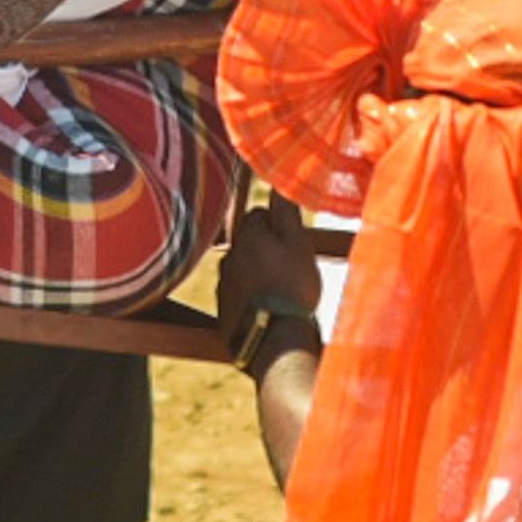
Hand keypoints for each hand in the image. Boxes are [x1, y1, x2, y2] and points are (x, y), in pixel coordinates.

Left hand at [216, 198, 324, 360]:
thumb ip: (286, 211)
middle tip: (292, 265)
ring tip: (282, 290)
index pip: (259, 214)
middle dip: (267, 248)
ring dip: (258, 272)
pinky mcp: (223, 310)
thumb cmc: (291, 287)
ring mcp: (223, 285)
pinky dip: (251, 296)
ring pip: (243, 268)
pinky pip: (239, 294)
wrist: (273, 339)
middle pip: (249, 242)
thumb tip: (278, 182)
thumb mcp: (298, 243)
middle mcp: (228, 256)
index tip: (295, 239)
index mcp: (246, 236)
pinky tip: (269, 308)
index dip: (279, 224)